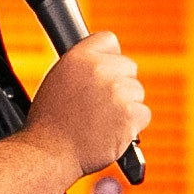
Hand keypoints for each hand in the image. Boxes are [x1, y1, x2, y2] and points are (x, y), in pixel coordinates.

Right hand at [20, 31, 148, 181]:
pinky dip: (132, 126)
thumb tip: (106, 60)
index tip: (104, 71)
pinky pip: (143, 114)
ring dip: (126, 106)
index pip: (109, 40)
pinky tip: (111, 131)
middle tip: (99, 105)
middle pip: (129, 67)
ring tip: (101, 121)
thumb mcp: (58, 79)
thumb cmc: (50, 122)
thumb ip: (83, 65)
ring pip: (137, 92)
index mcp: (79, 57)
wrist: (50, 152)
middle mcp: (99, 70)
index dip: (108, 57)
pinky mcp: (130, 114)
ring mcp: (117, 92)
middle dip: (120, 84)